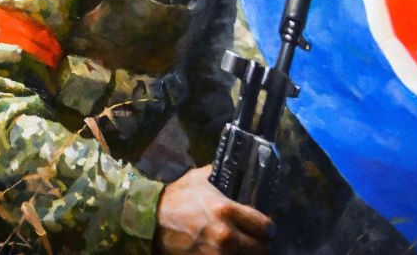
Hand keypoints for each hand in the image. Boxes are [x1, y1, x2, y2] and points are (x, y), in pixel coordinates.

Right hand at [154, 166, 274, 254]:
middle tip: (255, 241)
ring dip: (246, 253)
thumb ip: (218, 175)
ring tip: (240, 248)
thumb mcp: (197, 179)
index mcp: (226, 210)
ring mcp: (217, 254)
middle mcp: (226, 235)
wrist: (149, 220)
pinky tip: (225, 253)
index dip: (267, 228)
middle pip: (262, 249)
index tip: (265, 228)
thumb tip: (232, 170)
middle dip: (260, 244)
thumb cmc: (174, 198)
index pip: (266, 226)